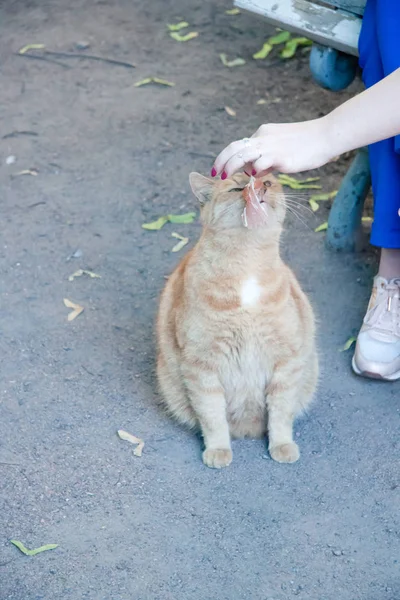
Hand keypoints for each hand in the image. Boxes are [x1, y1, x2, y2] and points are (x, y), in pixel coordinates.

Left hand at [211, 117, 333, 178]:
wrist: (326, 135)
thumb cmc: (307, 144)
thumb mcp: (282, 149)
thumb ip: (266, 159)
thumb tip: (253, 172)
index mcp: (263, 133)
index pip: (240, 145)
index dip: (229, 159)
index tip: (223, 170)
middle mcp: (264, 137)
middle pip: (235, 147)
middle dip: (222, 160)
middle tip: (215, 173)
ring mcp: (272, 146)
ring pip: (243, 153)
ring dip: (230, 165)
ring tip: (224, 176)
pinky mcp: (281, 156)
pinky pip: (262, 161)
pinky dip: (254, 168)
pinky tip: (252, 175)